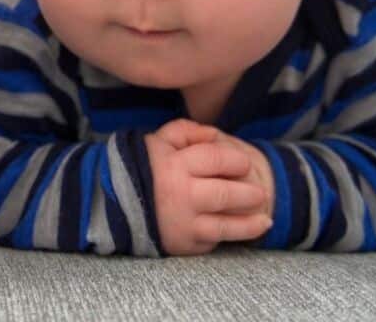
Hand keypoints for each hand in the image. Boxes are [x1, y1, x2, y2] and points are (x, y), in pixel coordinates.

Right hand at [146, 119, 272, 255]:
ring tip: (265, 219)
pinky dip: (225, 236)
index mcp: (175, 165)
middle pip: (228, 194)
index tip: (244, 164)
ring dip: (251, 223)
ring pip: (227, 225)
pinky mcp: (182, 245)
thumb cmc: (140, 168)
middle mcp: (181, 195)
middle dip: (250, 193)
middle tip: (260, 193)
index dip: (236, 161)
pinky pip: (211, 242)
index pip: (218, 160)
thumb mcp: (157, 141)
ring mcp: (182, 223)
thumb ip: (186, 131)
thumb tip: (214, 134)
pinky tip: (238, 231)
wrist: (110, 203)